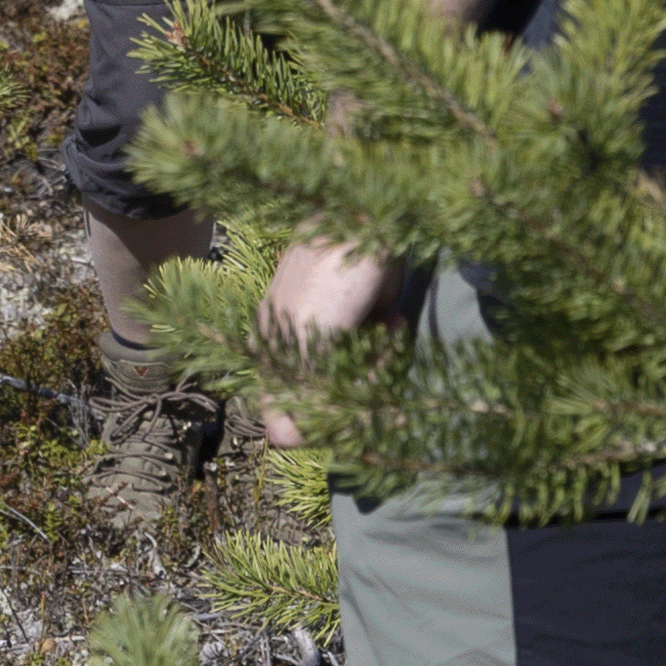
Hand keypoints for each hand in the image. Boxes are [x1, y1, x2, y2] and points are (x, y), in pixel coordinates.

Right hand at [252, 236, 399, 451]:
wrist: (368, 223)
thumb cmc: (330, 279)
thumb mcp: (308, 339)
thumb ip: (299, 390)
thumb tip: (284, 441)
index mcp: (272, 357)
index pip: (285, 423)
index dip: (319, 429)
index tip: (352, 416)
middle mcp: (298, 354)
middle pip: (328, 410)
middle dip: (360, 401)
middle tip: (383, 377)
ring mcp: (332, 341)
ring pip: (357, 391)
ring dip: (379, 373)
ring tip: (388, 336)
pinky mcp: (362, 327)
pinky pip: (377, 365)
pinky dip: (389, 352)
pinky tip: (393, 324)